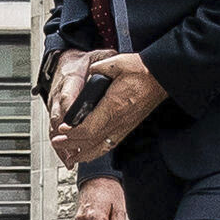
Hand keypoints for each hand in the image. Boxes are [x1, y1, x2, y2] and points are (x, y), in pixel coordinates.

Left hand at [51, 51, 163, 165]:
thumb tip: (87, 73)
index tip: (61, 130)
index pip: (89, 128)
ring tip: (71, 156)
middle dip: (72, 143)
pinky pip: (111, 144)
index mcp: (114, 106)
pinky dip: (98, 150)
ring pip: (102, 146)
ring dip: (84, 152)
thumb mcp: (117, 63)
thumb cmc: (141, 71)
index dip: (73, 132)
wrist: (161, 78)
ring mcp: (125, 125)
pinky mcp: (128, 126)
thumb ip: (98, 68)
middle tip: (58, 142)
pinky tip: (90, 152)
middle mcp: (119, 120)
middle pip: (92, 140)